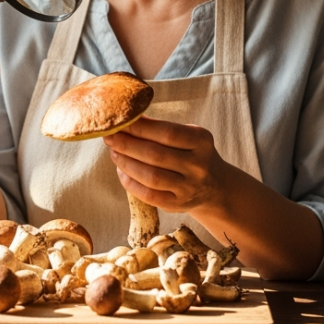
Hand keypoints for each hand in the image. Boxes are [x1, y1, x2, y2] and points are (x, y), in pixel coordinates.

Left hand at [103, 116, 235, 215]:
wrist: (214, 186)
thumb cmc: (193, 153)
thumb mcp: (188, 136)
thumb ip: (161, 128)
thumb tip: (128, 119)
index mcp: (202, 141)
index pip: (167, 133)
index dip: (140, 127)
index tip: (121, 121)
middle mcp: (198, 166)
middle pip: (156, 155)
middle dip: (127, 144)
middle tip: (109, 136)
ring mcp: (189, 188)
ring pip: (151, 176)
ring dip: (126, 163)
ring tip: (114, 152)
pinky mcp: (178, 205)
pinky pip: (148, 195)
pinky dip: (130, 182)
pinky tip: (122, 170)